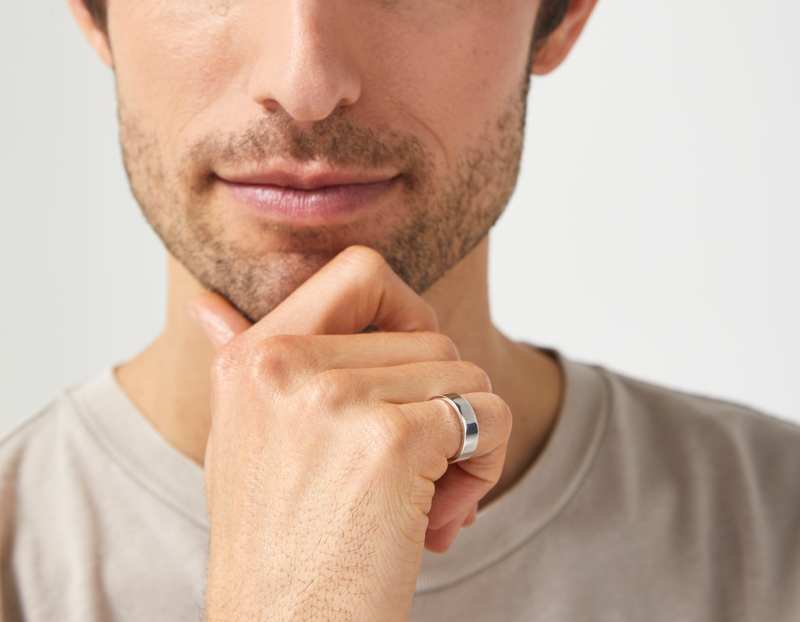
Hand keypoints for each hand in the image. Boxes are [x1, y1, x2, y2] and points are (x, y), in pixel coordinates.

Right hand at [189, 245, 512, 621]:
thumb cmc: (278, 545)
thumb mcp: (244, 439)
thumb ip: (237, 361)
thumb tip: (204, 304)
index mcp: (253, 358)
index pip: (361, 271)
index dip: (408, 310)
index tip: (411, 369)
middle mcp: (284, 365)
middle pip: (429, 334)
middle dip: (443, 398)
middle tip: (420, 465)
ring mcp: (336, 398)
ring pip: (465, 373)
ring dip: (467, 438)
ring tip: (427, 497)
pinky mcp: (391, 440)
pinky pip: (488, 414)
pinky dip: (486, 462)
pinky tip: (444, 514)